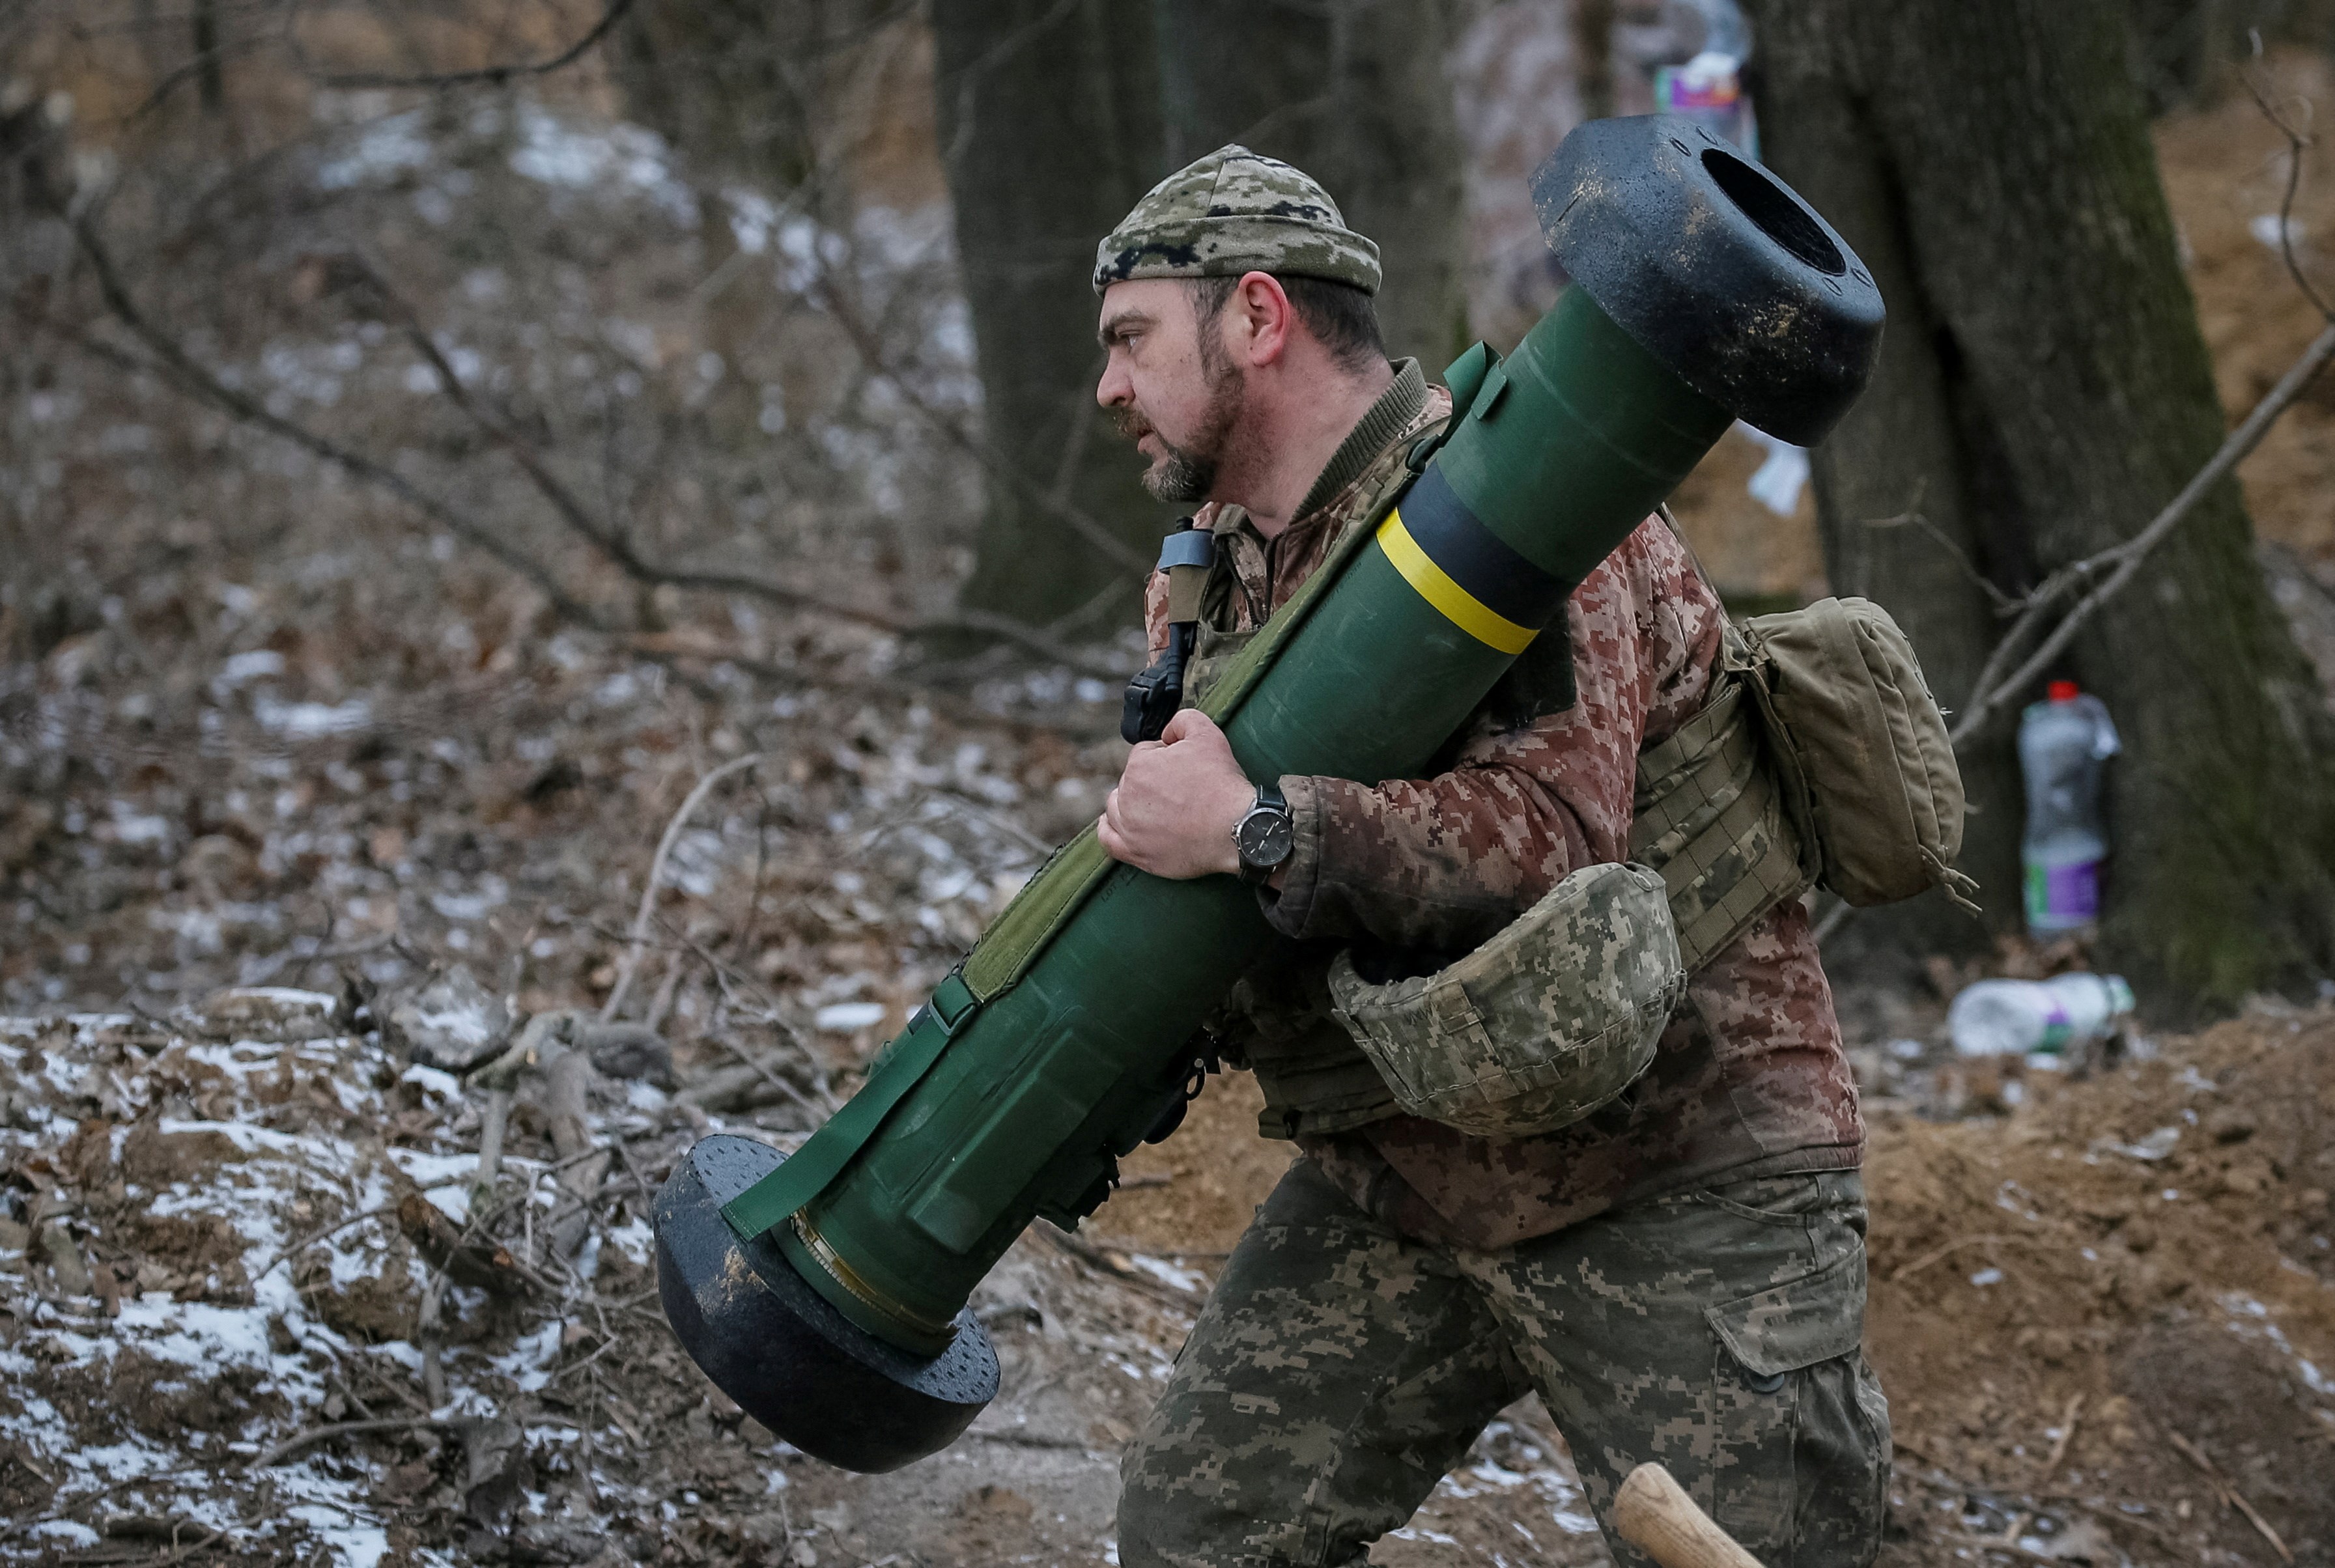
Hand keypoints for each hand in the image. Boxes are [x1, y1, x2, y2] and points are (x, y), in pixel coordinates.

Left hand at [1097, 709, 1254, 878]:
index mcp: (1139, 766)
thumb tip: (1167, 732)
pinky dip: (1109, 831)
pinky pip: (1108, 840)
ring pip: (1116, 808)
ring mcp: (1129, 827)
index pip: (1145, 754)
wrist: (1236, 829)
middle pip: (1130, 781)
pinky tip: (1117, 826)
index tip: (1187, 770)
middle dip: (1151, 781)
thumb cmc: (1222, 784)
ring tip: (1154, 807)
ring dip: (1130, 803)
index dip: (1167, 757)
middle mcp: (1127, 796)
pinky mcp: (1135, 852)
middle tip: (1181, 791)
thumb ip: (1182, 720)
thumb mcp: (1208, 734)